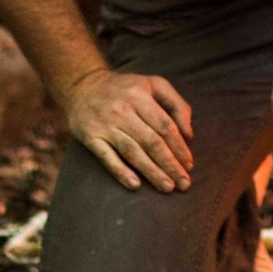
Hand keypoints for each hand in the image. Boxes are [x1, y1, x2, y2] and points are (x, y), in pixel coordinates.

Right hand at [64, 69, 193, 192]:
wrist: (83, 86)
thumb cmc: (127, 89)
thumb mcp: (154, 84)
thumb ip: (177, 105)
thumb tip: (189, 135)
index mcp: (140, 94)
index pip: (165, 126)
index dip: (179, 147)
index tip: (189, 165)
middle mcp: (122, 109)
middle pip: (151, 142)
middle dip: (170, 164)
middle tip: (184, 184)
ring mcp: (105, 124)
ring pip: (132, 152)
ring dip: (152, 172)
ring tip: (167, 187)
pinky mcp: (90, 137)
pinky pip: (107, 157)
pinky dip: (121, 172)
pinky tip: (135, 185)